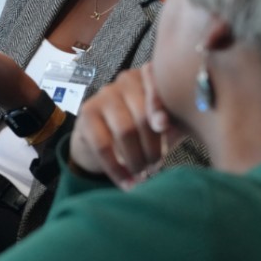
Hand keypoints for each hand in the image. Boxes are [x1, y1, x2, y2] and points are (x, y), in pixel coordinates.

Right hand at [69, 63, 177, 188]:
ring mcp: (104, 94)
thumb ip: (172, 122)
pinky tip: (126, 183)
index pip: (156, 86)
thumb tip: (169, 126)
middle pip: (142, 115)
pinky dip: (116, 169)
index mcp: (150, 77)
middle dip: (152, 148)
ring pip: (125, 131)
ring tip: (143, 176)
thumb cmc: (145, 131)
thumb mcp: (165, 124)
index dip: (160, 106)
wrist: (104, 139)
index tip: (164, 127)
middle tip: (156, 167)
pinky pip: (103, 145)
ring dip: (136, 160)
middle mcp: (127, 80)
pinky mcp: (87, 112)